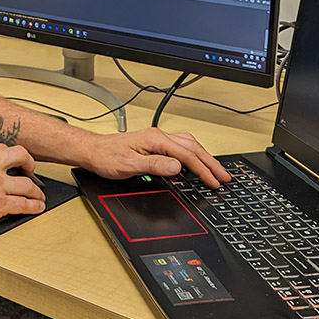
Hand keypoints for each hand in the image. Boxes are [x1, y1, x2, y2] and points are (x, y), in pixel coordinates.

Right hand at [0, 143, 46, 242]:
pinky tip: (36, 208)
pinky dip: (34, 207)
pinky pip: (24, 205)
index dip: (11, 157)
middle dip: (30, 164)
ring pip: (28, 185)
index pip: (3, 149)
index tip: (14, 163)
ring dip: (36, 191)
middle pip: (21, 157)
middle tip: (31, 171)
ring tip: (38, 195)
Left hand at [84, 128, 230, 187]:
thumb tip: (177, 167)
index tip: (213, 181)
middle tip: (225, 177)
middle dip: (210, 163)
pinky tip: (195, 163)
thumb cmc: (107, 157)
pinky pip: (180, 147)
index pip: (186, 155)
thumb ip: (155, 166)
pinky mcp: (154, 144)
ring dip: (204, 158)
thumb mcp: (130, 165)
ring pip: (189, 145)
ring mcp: (157, 139)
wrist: (93, 151)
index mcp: (155, 139)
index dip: (202, 170)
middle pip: (192, 147)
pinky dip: (193, 155)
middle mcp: (158, 136)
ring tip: (216, 170)